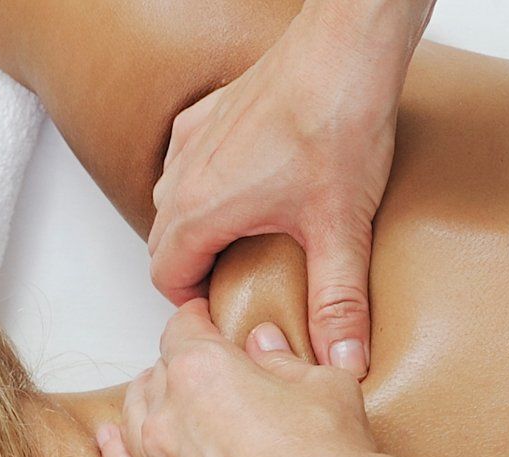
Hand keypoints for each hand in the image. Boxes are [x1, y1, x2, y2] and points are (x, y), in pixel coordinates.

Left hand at [98, 300, 402, 456]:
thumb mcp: (324, 387)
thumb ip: (284, 361)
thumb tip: (264, 344)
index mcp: (202, 371)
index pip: (182, 330)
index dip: (194, 321)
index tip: (201, 319)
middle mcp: (166, 418)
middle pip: (157, 378)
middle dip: (175, 367)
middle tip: (195, 369)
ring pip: (132, 424)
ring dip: (143, 405)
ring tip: (152, 397)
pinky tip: (110, 442)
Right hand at [148, 0, 434, 375]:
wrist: (346, 44)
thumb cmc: (337, 119)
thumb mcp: (341, 228)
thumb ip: (339, 303)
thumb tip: (345, 361)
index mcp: (201, 209)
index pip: (166, 278)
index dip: (192, 307)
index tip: (224, 316)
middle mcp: (183, 174)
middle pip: (162, 244)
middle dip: (192, 273)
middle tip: (236, 292)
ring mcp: (194, 139)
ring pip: (170, 202)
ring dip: (194, 230)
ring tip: (241, 246)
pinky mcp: (211, 111)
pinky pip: (186, 161)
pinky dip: (203, 184)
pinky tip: (247, 189)